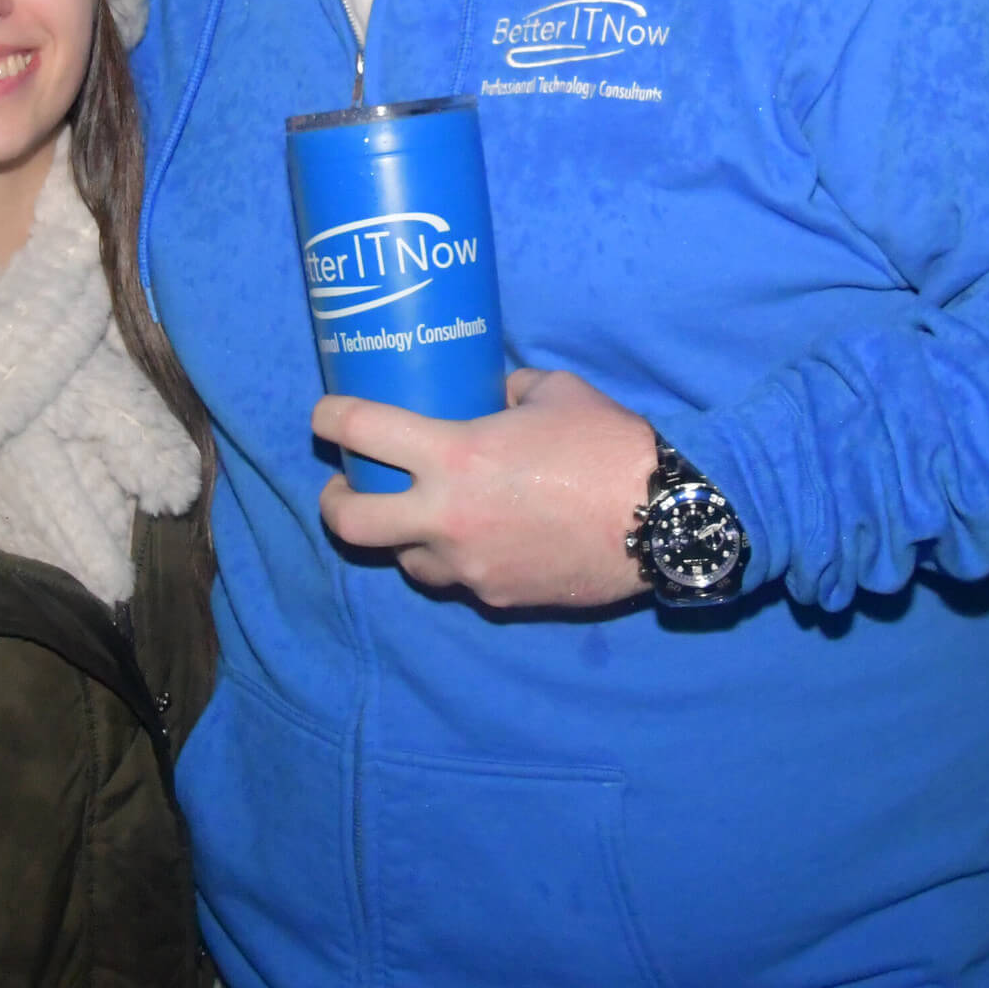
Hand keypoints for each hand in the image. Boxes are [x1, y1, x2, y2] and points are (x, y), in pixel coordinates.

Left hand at [313, 369, 658, 608]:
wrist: (664, 520)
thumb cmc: (608, 444)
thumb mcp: (552, 391)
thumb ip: (508, 389)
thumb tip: (491, 392)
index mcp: (455, 455)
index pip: (361, 432)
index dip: (330, 417)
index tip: (324, 414)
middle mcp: (448, 517)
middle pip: (349, 522)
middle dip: (335, 502)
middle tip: (345, 486)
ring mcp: (471, 566)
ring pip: (403, 561)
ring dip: (402, 537)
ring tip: (421, 516)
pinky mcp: (499, 598)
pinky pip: (458, 580)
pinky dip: (457, 560)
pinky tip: (483, 540)